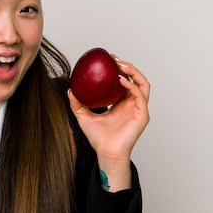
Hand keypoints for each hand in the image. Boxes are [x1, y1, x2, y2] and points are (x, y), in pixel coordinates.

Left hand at [68, 54, 149, 190]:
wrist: (106, 152)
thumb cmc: (99, 138)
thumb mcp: (84, 117)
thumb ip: (77, 104)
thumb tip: (70, 90)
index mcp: (121, 103)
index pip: (125, 80)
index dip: (120, 68)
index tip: (110, 59)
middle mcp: (132, 104)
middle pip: (136, 79)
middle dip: (127, 66)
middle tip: (114, 59)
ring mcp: (139, 108)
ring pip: (143, 83)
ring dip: (133, 72)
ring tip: (121, 65)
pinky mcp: (142, 115)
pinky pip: (140, 95)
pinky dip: (132, 85)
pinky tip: (120, 80)